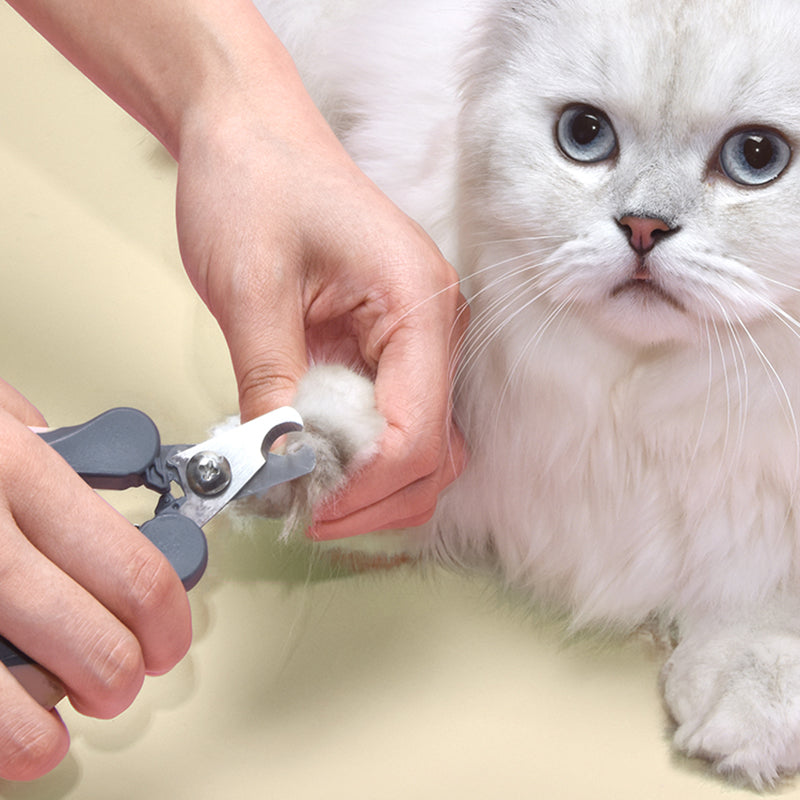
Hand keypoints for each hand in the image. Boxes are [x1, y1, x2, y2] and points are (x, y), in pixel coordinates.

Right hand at [0, 380, 190, 779]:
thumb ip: (44, 448)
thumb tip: (101, 486)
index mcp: (19, 471)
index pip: (131, 569)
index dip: (165, 620)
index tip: (167, 639)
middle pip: (87, 639)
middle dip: (116, 677)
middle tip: (116, 683)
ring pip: (12, 689)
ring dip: (39, 725)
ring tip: (48, 732)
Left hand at [175, 56, 467, 538]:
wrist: (252, 136)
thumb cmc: (257, 184)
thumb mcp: (252, 289)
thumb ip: (271, 386)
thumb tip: (274, 470)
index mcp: (418, 303)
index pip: (419, 431)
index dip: (365, 487)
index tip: (307, 508)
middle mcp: (434, 327)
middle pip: (435, 455)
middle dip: (375, 500)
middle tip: (305, 513)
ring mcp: (417, 341)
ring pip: (421, 449)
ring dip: (369, 486)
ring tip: (304, 493)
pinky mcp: (388, 349)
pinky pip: (390, 423)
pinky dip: (356, 458)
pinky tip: (310, 460)